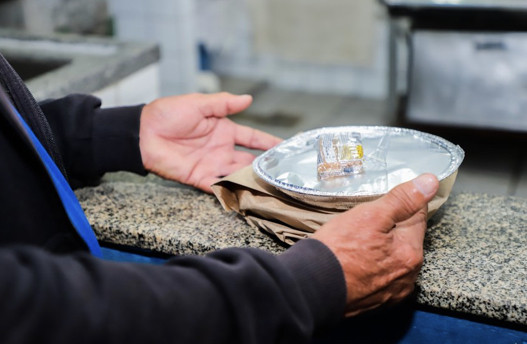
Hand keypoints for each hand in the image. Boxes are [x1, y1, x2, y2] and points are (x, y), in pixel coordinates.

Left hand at [139, 92, 281, 191]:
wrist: (143, 133)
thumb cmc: (168, 114)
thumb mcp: (199, 104)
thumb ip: (224, 104)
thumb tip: (248, 98)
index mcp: (223, 130)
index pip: (252, 138)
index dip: (268, 142)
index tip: (286, 147)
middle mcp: (221, 149)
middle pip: (249, 159)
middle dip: (265, 166)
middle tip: (284, 172)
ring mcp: (212, 164)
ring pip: (238, 174)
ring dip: (252, 179)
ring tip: (271, 186)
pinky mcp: (200, 178)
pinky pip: (219, 187)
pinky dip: (232, 192)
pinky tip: (247, 196)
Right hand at [312, 174, 438, 316]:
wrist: (310, 286)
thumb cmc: (337, 251)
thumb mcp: (370, 216)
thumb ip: (402, 199)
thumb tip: (430, 182)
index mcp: (411, 253)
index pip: (417, 216)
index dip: (398, 205)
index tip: (380, 205)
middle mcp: (407, 277)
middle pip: (404, 239)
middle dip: (389, 228)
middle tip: (361, 225)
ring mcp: (391, 293)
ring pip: (391, 258)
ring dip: (380, 249)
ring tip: (354, 244)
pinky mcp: (375, 302)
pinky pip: (379, 276)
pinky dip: (370, 268)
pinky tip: (353, 262)